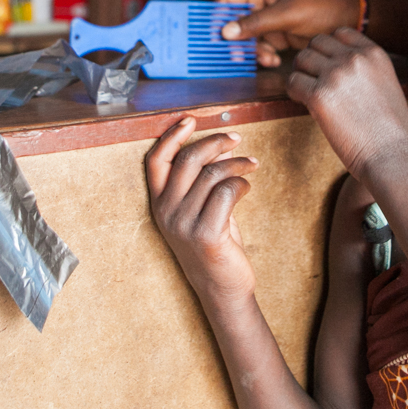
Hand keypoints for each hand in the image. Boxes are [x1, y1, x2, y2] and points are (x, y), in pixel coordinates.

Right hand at [146, 117, 258, 304]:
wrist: (222, 288)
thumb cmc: (214, 243)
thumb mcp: (199, 209)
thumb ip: (200, 181)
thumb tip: (217, 147)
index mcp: (160, 204)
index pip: (156, 161)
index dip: (171, 136)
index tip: (190, 120)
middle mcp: (166, 212)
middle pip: (187, 160)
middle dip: (214, 142)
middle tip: (236, 138)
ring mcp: (184, 224)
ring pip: (212, 174)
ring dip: (236, 163)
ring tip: (251, 164)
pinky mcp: (207, 233)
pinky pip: (227, 192)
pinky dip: (241, 182)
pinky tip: (248, 186)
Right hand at [217, 0, 359, 67]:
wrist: (350, 19)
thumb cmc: (322, 6)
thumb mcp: (286, 14)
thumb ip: (256, 22)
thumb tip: (226, 31)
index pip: (228, 0)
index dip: (217, 17)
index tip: (213, 36)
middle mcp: (263, 3)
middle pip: (236, 22)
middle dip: (236, 40)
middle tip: (236, 56)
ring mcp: (271, 20)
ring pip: (249, 38)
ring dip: (253, 51)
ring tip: (266, 59)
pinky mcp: (280, 35)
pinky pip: (263, 47)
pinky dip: (265, 55)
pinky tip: (275, 61)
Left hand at [287, 30, 407, 181]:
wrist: (392, 157)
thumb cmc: (391, 130)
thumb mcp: (387, 85)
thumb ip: (366, 69)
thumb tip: (340, 66)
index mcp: (374, 54)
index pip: (341, 33)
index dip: (330, 48)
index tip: (329, 65)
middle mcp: (354, 59)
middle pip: (317, 43)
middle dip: (313, 59)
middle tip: (313, 79)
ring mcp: (336, 75)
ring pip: (302, 59)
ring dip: (301, 73)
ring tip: (308, 92)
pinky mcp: (319, 96)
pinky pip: (292, 82)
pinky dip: (294, 91)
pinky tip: (303, 102)